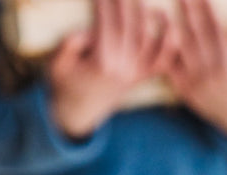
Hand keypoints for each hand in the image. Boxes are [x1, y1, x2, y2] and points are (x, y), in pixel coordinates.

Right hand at [46, 0, 173, 138]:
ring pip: (148, 36)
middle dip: (125, 1)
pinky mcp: (143, 75)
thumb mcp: (57, 65)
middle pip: (129, 26)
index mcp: (101, 64)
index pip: (107, 24)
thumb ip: (67, 47)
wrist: (80, 112)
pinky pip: (163, 58)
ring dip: (146, 11)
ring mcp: (136, 73)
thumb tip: (86, 33)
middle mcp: (122, 68)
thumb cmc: (66, 82)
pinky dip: (169, 38)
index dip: (106, 3)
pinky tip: (164, 15)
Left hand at [162, 0, 226, 138]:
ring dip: (168, 30)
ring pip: (179, 51)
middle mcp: (209, 70)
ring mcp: (195, 82)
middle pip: (193, 35)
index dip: (204, 9)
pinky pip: (171, 71)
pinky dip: (163, 56)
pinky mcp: (185, 92)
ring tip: (158, 12)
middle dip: (184, 12)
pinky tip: (155, 40)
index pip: (213, 27)